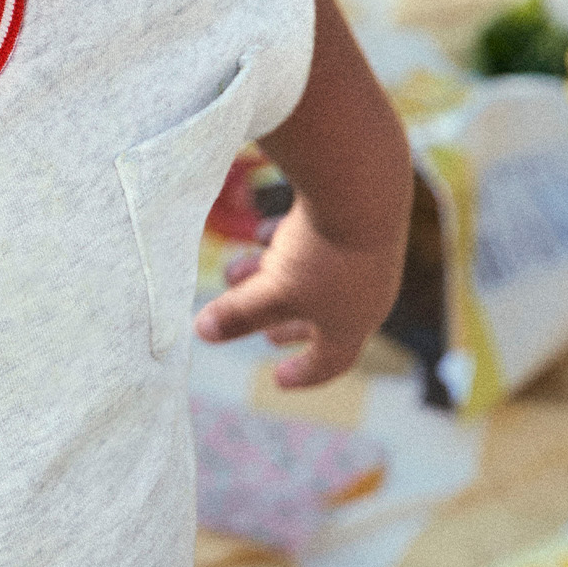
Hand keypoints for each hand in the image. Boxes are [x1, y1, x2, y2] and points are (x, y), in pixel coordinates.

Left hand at [194, 196, 404, 388]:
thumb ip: (237, 314)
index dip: (303, 373)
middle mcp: (366, 293)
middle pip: (323, 319)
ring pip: (313, 276)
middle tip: (267, 335)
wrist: (362, 188)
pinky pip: (319, 242)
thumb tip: (201, 333)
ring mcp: (365, 256)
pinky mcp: (357, 221)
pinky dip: (288, 244)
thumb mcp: (271, 293)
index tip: (278, 379)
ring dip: (272, 278)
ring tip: (236, 274)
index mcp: (352, 323)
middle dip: (287, 325)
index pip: (330, 362)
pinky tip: (263, 233)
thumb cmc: (319, 254)